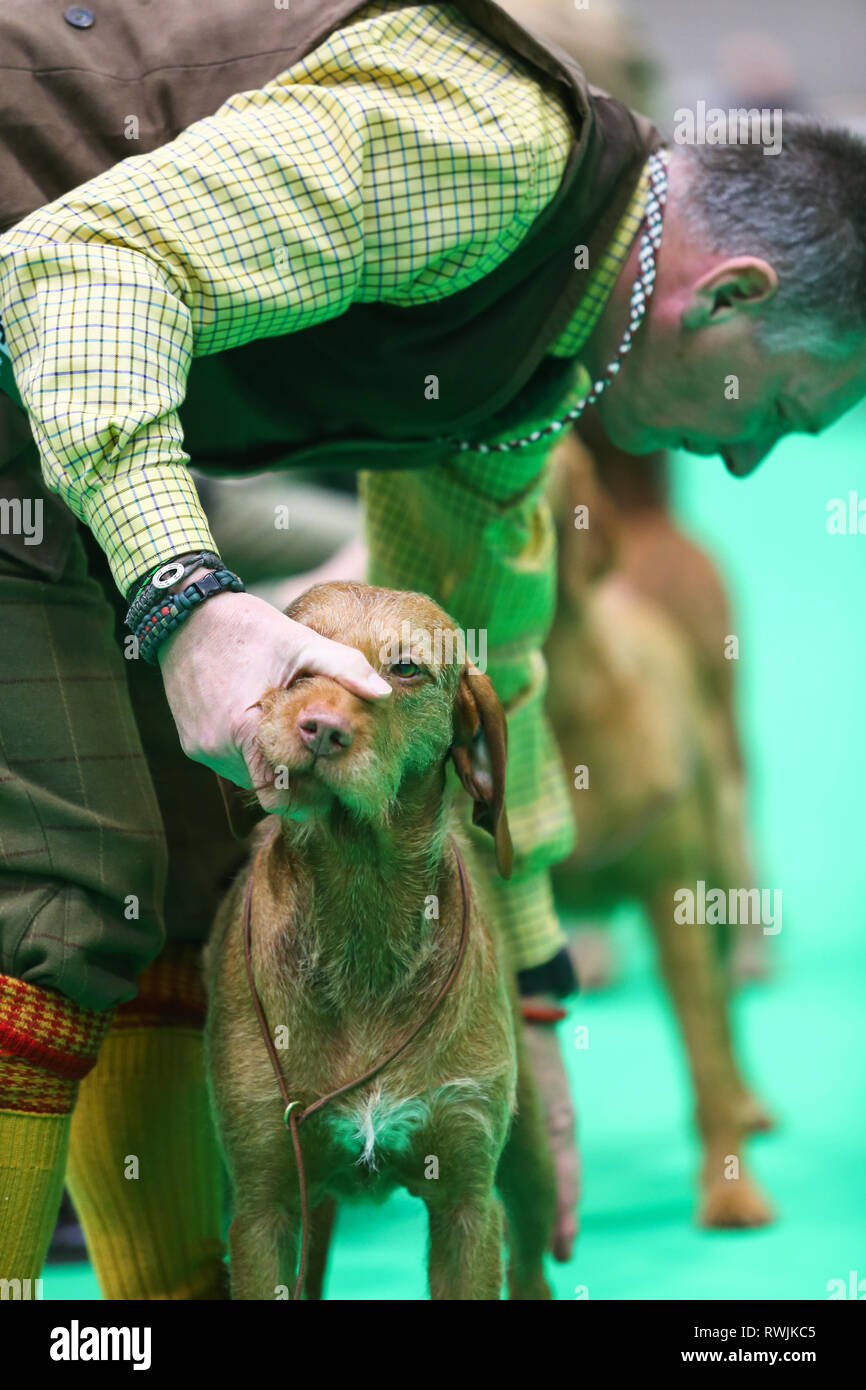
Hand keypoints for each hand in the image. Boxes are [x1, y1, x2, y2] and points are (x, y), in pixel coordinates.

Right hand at [158, 580, 390, 807]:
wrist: (183, 614)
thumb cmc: (246, 627)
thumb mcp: (300, 642)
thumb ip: (344, 667)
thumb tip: (384, 694)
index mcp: (243, 729)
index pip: (281, 793)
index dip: (311, 792)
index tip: (334, 776)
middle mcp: (216, 749)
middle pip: (268, 787)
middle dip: (297, 776)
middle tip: (323, 753)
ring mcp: (200, 749)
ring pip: (250, 776)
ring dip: (274, 762)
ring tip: (296, 732)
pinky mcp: (192, 743)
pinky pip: (232, 761)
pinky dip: (253, 750)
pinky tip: (268, 723)